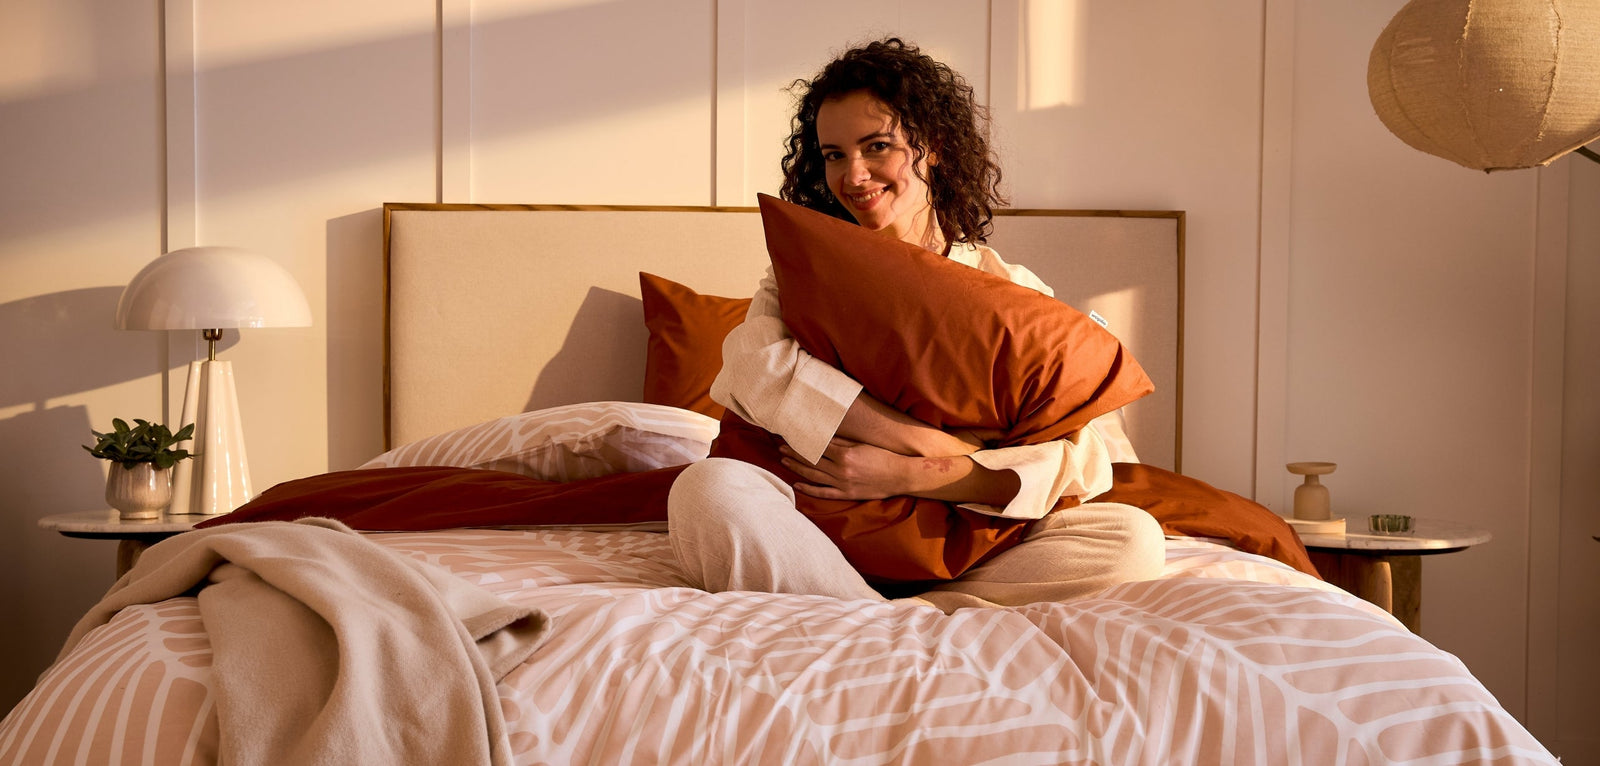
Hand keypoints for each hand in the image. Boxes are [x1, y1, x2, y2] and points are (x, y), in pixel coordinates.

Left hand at [780, 438, 909, 499]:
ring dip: (797, 468)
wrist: (900, 476)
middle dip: (794, 453)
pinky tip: (797, 484)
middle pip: (811, 460)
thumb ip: (841, 442)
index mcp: (845, 454)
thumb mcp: (862, 445)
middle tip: (781, 448)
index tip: (790, 437)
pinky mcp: (846, 494)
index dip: (801, 442)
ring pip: (813, 475)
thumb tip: (822, 437)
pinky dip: (809, 489)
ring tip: (784, 461)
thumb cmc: (883, 457)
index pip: (816, 447)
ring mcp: (842, 483)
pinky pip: (823, 493)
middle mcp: (841, 469)